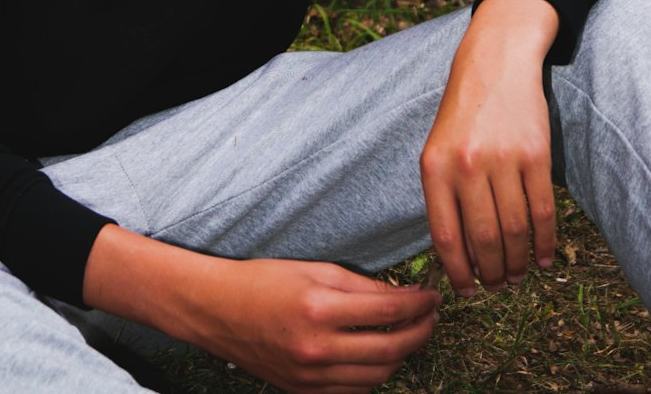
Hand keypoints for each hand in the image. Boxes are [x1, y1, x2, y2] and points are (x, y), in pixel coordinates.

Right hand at [82, 228, 439, 392]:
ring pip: (377, 375)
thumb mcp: (313, 269)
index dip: (419, 304)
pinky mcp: (305, 392)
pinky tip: (378, 355)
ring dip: (400, 355)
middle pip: (390, 348)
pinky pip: (355, 391)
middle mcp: (318, 347)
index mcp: (320, 307)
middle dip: (419, 332)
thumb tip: (401, 296)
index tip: (433, 297)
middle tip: (431, 318)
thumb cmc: (263, 281)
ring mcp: (311, 376)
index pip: (388, 310)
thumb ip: (359, 285)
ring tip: (409, 335)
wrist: (217, 311)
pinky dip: (374, 375)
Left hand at [419, 0, 558, 296]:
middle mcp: (467, 165)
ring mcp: (503, 160)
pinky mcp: (536, 155)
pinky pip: (542, 212)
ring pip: (514, 231)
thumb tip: (455, 254)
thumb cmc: (463, 113)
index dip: (457, 272)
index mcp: (435, 167)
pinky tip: (545, 258)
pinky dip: (545, 243)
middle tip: (498, 285)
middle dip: (491, 272)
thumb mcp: (437, 148)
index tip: (466, 290)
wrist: (496, 62)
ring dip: (518, 262)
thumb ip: (443, 194)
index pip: (445, 236)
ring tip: (518, 274)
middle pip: (483, 239)